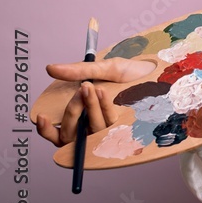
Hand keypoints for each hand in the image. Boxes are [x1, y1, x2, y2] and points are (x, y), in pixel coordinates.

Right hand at [34, 58, 155, 147]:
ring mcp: (110, 130)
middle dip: (72, 111)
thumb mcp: (104, 68)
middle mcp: (94, 127)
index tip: (41, 117)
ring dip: (88, 108)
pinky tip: (103, 93)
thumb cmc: (132, 73)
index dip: (46, 131)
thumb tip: (50, 68)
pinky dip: (103, 109)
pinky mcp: (126, 129)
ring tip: (92, 87)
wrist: (160, 74)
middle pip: (71, 134)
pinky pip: (109, 126)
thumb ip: (78, 71)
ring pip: (90, 130)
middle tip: (82, 89)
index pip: (58, 134)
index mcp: (84, 116)